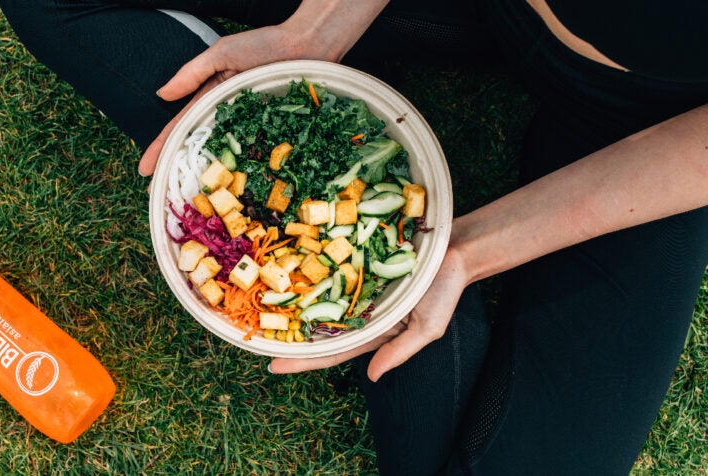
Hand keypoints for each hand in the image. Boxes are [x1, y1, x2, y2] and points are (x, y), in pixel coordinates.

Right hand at [138, 0, 389, 175]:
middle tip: (160, 198)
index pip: (179, 128)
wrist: (307, 45)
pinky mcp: (272, 134)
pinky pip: (255, 158)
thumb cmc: (265, 45)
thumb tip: (161, 95)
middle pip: (197, 150)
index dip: (161, 148)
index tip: (144, 171)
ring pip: (223, 160)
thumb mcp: (222, 54)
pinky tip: (235, 196)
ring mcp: (249, 129)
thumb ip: (192, 74)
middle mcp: (228, 120)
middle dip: (177, 173)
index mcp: (212, 101)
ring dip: (208, 183)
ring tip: (191, 207)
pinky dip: (246, 178)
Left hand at [268, 248, 471, 381]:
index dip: (302, 360)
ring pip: (315, 297)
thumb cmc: (444, 291)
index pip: (330, 351)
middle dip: (285, 333)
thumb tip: (372, 377)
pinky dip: (307, 270)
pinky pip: (327, 267)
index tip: (272, 366)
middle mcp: (356, 310)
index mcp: (370, 330)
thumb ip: (398, 352)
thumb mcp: (426, 329)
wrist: (455, 249)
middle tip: (252, 336)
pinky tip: (283, 268)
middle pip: (313, 326)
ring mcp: (353, 285)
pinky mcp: (355, 261)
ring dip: (289, 303)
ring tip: (257, 306)